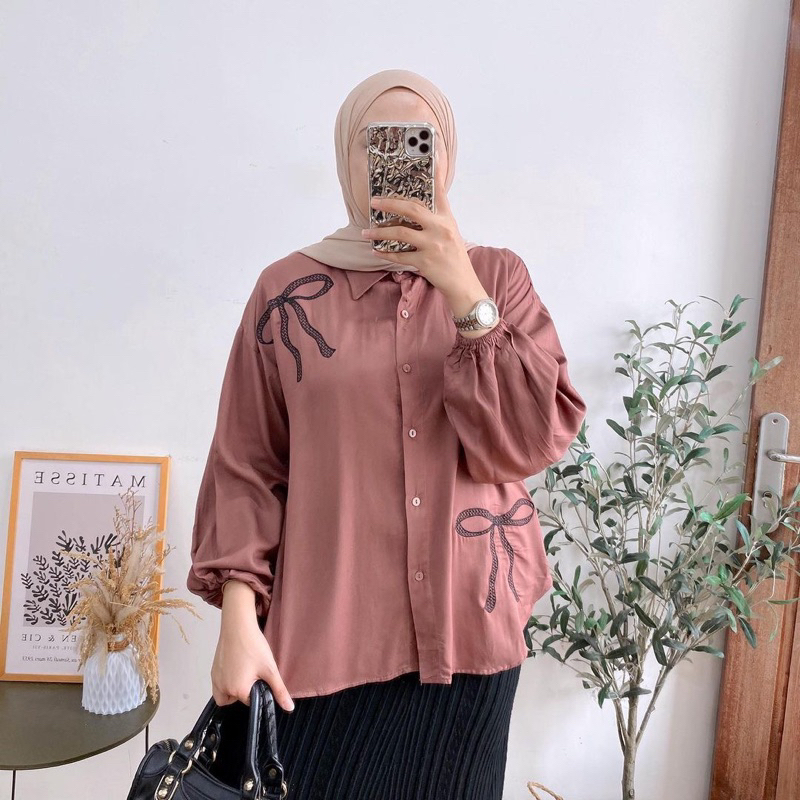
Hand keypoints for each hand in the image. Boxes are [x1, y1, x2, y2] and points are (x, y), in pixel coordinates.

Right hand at [211, 580, 294, 712]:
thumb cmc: (253, 646)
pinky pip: (219, 683)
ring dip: (233, 689)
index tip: (261, 678)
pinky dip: (227, 680)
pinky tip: (237, 666)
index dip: (257, 692)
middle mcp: (222, 688)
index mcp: (237, 691)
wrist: (238, 626)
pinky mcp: (213, 669)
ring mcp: (215, 678)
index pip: (249, 702)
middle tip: (252, 675)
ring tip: (245, 672)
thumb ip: (279, 691)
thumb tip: (289, 708)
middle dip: (243, 692)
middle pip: (235, 700)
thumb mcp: (270, 669)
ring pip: (224, 694)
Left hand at [359, 167, 487, 313]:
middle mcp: (441, 229)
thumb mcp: (450, 234)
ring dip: (379, 233)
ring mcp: (433, 246)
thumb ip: (436, 221)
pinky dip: (385, 254)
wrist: (464, 285)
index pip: (440, 191)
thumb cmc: (455, 259)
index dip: (436, 171)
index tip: (433, 151)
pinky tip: (376, 251)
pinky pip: (399, 256)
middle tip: (374, 202)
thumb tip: (413, 212)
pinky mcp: (426, 262)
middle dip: (389, 203)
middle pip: (411, 209)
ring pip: (400, 233)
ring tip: (366, 233)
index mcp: (447, 219)